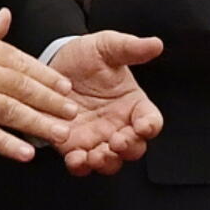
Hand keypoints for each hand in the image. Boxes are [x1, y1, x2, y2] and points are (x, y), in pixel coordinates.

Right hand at [0, 8, 77, 161]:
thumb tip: (6, 16)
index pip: (19, 60)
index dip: (45, 75)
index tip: (65, 86)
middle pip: (20, 86)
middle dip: (50, 100)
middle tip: (72, 111)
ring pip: (8, 110)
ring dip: (37, 123)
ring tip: (59, 134)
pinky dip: (6, 143)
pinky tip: (25, 152)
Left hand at [49, 31, 163, 175]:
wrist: (53, 62)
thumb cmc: (85, 56)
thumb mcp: (107, 47)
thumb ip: (130, 48)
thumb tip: (155, 44)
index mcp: (132, 104)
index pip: (151, 120)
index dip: (150, 126)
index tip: (144, 125)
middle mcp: (119, 125)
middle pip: (134, 148)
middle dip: (129, 149)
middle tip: (118, 141)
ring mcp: (97, 138)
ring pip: (110, 162)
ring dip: (107, 162)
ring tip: (97, 154)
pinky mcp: (74, 146)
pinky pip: (81, 164)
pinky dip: (80, 166)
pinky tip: (76, 158)